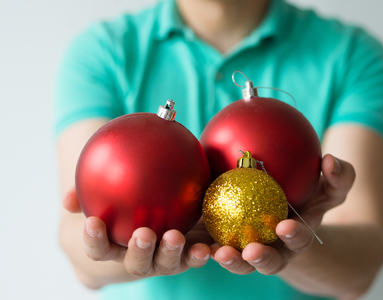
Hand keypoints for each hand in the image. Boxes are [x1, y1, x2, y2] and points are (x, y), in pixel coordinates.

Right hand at [63, 188, 212, 277]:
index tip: (92, 221)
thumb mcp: (114, 195)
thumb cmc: (130, 205)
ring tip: (175, 236)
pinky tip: (207, 246)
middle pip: (137, 263)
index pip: (100, 248)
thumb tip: (69, 196)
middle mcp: (141, 258)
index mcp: (117, 247)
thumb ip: (93, 191)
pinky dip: (200, 254)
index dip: (94, 240)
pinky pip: (195, 257)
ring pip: (167, 263)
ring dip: (171, 252)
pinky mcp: (188, 256)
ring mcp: (165, 261)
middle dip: (139, 251)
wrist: (163, 214)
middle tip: (143, 233)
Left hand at [211, 154, 355, 274]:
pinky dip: (206, 247)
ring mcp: (251, 252)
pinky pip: (217, 248)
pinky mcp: (229, 245)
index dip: (294, 237)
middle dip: (261, 259)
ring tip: (216, 252)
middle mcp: (275, 251)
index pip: (298, 240)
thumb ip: (339, 177)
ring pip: (240, 262)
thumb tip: (331, 160)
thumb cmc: (310, 198)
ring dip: (229, 260)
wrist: (285, 211)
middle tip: (250, 251)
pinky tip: (193, 239)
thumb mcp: (329, 188)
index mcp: (297, 239)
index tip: (285, 226)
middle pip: (269, 262)